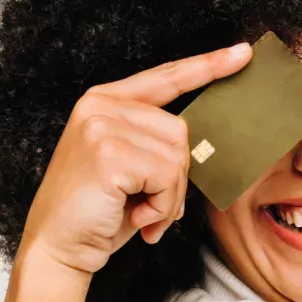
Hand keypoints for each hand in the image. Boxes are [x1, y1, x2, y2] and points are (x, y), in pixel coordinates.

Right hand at [19, 41, 252, 274]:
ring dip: (168, 197)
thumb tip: (204, 145)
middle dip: (176, 179)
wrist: (58, 248)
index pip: (166, 77)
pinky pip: (167, 177)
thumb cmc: (98, 213)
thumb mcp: (130, 168)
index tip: (243, 53)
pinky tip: (135, 217)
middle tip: (149, 207)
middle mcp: (100, 105)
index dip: (207, 66)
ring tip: (140, 214)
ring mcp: (102, 126)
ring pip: (178, 156)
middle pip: (181, 131)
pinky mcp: (109, 153)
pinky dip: (160, 207)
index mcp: (105, 101)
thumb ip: (157, 144)